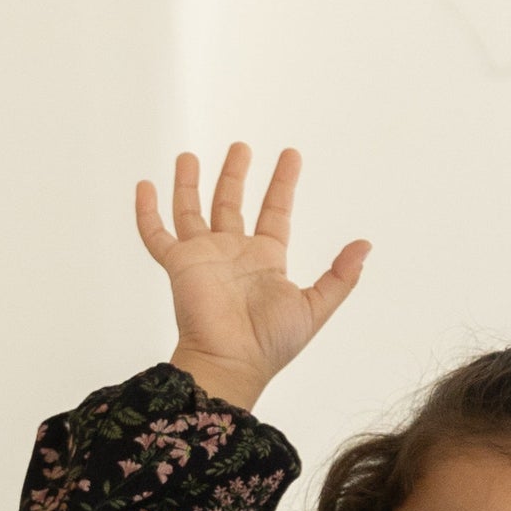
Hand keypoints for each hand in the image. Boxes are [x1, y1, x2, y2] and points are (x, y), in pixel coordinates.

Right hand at [136, 143, 369, 411]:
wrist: (230, 363)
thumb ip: (339, 277)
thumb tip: (365, 246)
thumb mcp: (314, 308)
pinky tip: (145, 187)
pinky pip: (157, 236)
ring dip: (190, 184)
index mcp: (265, 260)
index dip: (282, 184)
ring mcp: (204, 257)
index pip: (275, 212)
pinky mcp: (179, 265)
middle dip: (235, 174)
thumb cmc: (269, 344)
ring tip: (189, 156)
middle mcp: (233, 254)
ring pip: (192, 211)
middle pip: (231, 204)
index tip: (291, 156)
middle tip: (241, 147)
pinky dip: (148, 213)